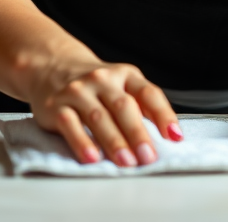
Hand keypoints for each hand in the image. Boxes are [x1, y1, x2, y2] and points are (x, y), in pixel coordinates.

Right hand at [28, 59, 181, 166]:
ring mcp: (79, 91)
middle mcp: (102, 79)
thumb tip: (167, 135)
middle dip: (137, 134)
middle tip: (148, 157)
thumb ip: (141, 105)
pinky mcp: (56, 106)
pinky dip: (82, 142)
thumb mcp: (122, 84)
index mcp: (125, 74)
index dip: (163, 114)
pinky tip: (92, 158)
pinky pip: (70, 124)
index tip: (174, 136)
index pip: (148, 93)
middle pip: (124, 107)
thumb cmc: (96, 84)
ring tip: (127, 162)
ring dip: (114, 142)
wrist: (53, 65)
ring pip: (99, 117)